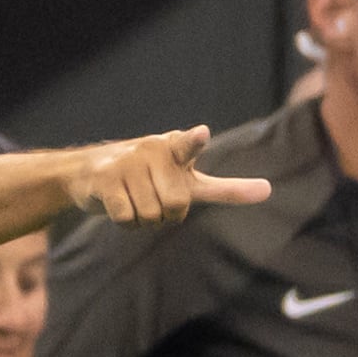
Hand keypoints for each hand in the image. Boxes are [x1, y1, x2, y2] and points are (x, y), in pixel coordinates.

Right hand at [66, 127, 271, 223]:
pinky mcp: (105, 178)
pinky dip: (127, 223)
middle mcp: (153, 149)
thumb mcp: (188, 180)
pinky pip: (127, 217)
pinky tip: (119, 206)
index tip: (201, 134)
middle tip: (155, 202)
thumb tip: (268, 190)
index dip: (195, 141)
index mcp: (176, 148)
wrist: (89, 173)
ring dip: (145, 221)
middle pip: (175, 203)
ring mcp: (127, 162)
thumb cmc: (150, 177)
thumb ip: (225, 188)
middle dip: (168, 215)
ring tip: (135, 201)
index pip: (189, 145)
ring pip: (150, 214)